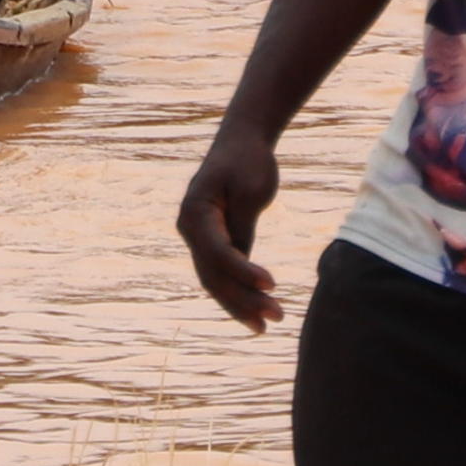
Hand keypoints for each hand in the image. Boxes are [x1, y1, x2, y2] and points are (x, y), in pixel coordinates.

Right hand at [178, 123, 285, 330]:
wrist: (241, 141)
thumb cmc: (248, 160)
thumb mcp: (250, 190)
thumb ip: (243, 227)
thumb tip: (243, 262)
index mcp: (195, 212)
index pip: (218, 252)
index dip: (243, 272)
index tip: (273, 284)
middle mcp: (190, 229)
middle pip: (213, 274)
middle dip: (243, 300)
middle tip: (276, 317)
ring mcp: (198, 238)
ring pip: (215, 280)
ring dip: (241, 304)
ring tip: (269, 324)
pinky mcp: (211, 243)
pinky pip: (222, 274)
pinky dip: (239, 292)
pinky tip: (259, 310)